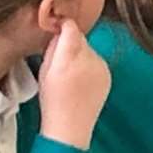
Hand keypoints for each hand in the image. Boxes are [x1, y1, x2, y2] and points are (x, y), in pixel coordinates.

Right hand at [38, 19, 110, 150]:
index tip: (58, 27)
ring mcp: (101, 66)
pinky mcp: (108, 74)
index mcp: (68, 57)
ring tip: (73, 74)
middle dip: (72, 43)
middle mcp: (88, 58)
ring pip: (90, 50)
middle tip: (62, 58)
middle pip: (81, 38)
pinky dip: (90, 65)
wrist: (70, 127)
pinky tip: (82, 81)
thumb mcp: (44, 71)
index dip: (64, 25)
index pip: (71, 28)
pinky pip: (98, 61)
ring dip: (82, 55)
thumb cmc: (51, 100)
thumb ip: (52, 48)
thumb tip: (59, 33)